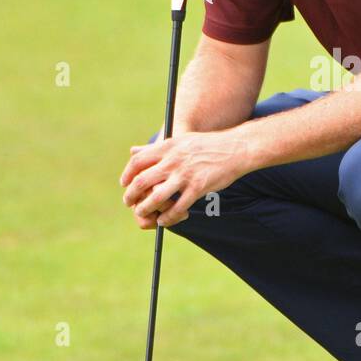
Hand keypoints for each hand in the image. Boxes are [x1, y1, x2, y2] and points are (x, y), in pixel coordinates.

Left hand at [120, 131, 247, 229]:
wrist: (235, 148)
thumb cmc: (207, 145)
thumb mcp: (180, 140)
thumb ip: (155, 147)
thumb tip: (132, 151)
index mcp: (168, 147)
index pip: (138, 161)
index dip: (127, 175)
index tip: (125, 183)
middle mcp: (173, 160)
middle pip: (142, 181)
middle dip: (131, 195)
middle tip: (129, 203)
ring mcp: (185, 175)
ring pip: (156, 197)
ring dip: (146, 209)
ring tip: (143, 214)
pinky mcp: (198, 188)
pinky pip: (177, 208)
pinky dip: (168, 217)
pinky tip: (164, 220)